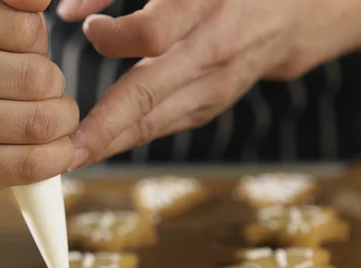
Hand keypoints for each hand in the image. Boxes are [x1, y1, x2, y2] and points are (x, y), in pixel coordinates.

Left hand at [59, 0, 360, 166]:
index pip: (152, 33)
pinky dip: (128, 139)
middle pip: (148, 95)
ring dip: (110, 144)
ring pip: (153, 122)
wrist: (295, 14)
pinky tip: (100, 147)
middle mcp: (211, 54)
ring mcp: (213, 88)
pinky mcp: (209, 106)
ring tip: (71, 159)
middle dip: (104, 128)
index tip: (88, 29)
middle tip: (66, 151)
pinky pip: (162, 126)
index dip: (113, 37)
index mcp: (205, 9)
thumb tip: (69, 13)